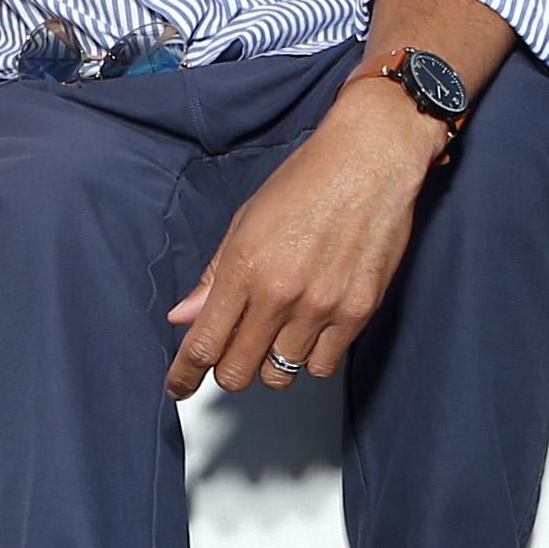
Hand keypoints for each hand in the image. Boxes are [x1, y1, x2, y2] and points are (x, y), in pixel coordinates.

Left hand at [162, 96, 444, 397]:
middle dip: (228, 369)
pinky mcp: (357, 313)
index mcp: (244, 268)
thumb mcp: (246, 221)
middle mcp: (279, 294)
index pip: (203, 343)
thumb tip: (183, 316)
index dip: (184, 375)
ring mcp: (320, 307)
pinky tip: (310, 331)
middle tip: (234, 351)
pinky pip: (322, 365)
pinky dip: (310, 357)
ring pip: (280, 374)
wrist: (370, 160)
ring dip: (271, 362)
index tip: (178, 386)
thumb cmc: (307, 181)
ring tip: (278, 333)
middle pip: (238, 371)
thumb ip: (214, 276)